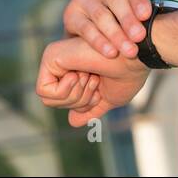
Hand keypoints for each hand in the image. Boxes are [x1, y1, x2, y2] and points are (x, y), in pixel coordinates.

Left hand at [36, 36, 150, 126]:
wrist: (133, 58)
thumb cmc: (126, 75)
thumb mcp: (108, 98)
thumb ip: (90, 110)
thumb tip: (71, 121)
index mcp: (75, 71)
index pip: (65, 103)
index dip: (82, 105)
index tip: (99, 88)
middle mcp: (62, 63)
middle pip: (55, 103)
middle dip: (79, 101)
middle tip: (95, 80)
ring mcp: (55, 58)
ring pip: (49, 99)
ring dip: (75, 95)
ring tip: (90, 75)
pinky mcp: (50, 56)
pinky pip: (43, 90)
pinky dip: (64, 90)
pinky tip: (79, 73)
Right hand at [63, 0, 151, 59]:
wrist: (103, 21)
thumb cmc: (129, 8)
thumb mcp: (137, 1)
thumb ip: (143, 9)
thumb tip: (154, 24)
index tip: (146, 15)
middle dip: (128, 19)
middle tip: (140, 37)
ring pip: (100, 15)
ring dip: (116, 34)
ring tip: (130, 51)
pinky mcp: (70, 13)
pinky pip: (85, 28)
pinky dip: (99, 41)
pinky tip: (111, 52)